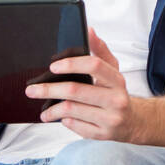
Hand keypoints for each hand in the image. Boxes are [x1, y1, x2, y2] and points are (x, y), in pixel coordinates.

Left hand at [25, 27, 139, 141]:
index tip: (53, 66)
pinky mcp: (102, 134)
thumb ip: (99, 50)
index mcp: (117, 80)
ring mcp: (110, 118)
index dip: (71, 64)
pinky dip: (64, 121)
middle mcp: (116, 99)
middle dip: (49, 89)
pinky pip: (75, 126)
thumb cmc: (116, 93)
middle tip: (32, 90)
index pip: (94, 65)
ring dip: (52, 110)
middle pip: (76, 91)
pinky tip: (61, 118)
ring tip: (43, 111)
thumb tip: (89, 30)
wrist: (132, 122)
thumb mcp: (112, 70)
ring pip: (71, 110)